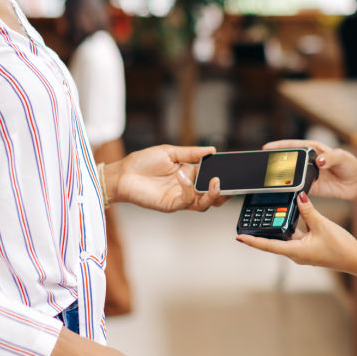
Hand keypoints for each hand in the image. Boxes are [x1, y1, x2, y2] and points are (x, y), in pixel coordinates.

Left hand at [109, 145, 231, 212]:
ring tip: (214, 181)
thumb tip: (212, 150)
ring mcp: (179, 198)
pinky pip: (186, 201)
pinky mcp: (170, 205)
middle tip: (230, 183)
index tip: (234, 171)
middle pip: (212, 197)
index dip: (224, 178)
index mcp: (190, 175)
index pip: (212, 179)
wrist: (122, 173)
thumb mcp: (170, 151)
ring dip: (212, 194)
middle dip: (224, 192)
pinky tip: (183, 175)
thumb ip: (191, 152)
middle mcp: (187, 189)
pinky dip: (189, 188)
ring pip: (204, 204)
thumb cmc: (142, 162)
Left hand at [237, 193, 356, 287]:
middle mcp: (296, 254)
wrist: (356, 259)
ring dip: (277, 230)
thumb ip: (308, 209)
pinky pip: (295, 238)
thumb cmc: (340, 247)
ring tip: (267, 217)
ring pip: (285, 239)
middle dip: (262, 233)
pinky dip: (291, 228)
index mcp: (295, 251)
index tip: (239, 238)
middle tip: (249, 223)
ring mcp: (302, 252)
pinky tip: (291, 217)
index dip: (252, 241)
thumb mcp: (322, 224)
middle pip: (273, 242)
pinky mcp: (309, 249)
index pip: (268, 246)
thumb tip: (299, 196)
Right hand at [263, 140, 356, 208]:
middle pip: (288, 160)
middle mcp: (308, 162)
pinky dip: (290, 189)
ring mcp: (308, 175)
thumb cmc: (350, 165)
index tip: (267, 148)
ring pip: (290, 174)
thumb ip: (330, 157)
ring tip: (270, 178)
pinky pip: (297, 188)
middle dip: (276, 161)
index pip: (293, 146)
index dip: (279, 146)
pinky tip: (283, 190)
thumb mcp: (342, 157)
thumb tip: (319, 161)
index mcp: (313, 149)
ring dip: (281, 176)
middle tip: (265, 165)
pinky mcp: (310, 187)